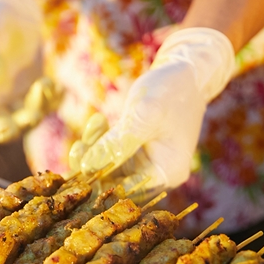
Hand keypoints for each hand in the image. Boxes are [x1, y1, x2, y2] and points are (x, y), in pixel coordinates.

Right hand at [0, 0, 42, 142]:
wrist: (12, 10)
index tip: (10, 124)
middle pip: (5, 130)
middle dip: (23, 120)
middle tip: (37, 94)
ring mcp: (10, 99)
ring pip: (27, 121)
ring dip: (41, 108)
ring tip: (47, 82)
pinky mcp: (29, 94)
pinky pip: (43, 109)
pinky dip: (52, 102)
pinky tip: (57, 85)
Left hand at [76, 28, 234, 189]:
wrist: (186, 73)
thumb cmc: (171, 91)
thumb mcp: (144, 115)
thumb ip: (117, 143)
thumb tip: (87, 167)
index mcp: (168, 172)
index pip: (127, 191)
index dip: (101, 182)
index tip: (82, 166)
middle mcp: (158, 174)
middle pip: (116, 182)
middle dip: (94, 165)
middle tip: (77, 147)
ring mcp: (147, 164)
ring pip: (109, 168)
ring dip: (94, 149)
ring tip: (94, 123)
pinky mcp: (137, 152)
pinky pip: (111, 154)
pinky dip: (101, 140)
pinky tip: (99, 121)